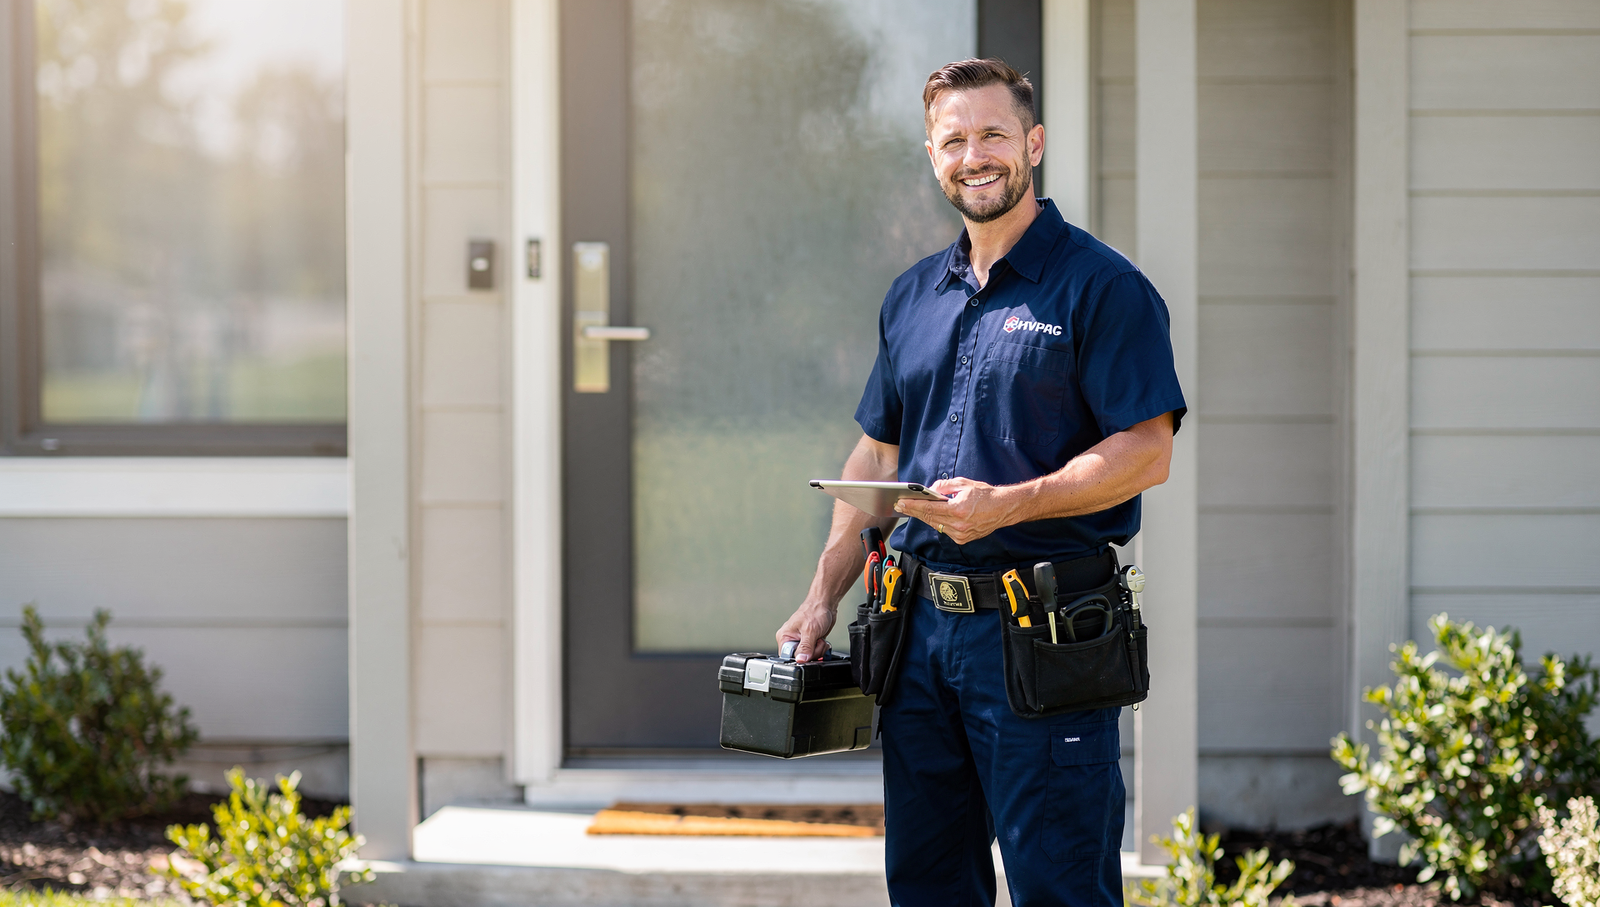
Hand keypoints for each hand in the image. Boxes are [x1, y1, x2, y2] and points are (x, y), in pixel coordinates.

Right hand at [776, 600, 836, 662]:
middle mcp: (791, 640)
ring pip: (809, 657)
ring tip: (819, 639)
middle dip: (812, 652)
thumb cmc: (814, 611)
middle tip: (816, 641)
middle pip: (800, 658)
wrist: (826, 604)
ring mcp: (801, 642)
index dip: (799, 657)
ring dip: (818, 650)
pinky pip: (816, 653)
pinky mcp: (810, 643)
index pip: (788, 657)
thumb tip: (800, 660)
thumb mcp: (810, 630)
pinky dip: (821, 648)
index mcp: (784, 636)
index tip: (808, 652)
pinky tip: (822, 641)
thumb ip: (805, 647)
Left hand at [894, 477, 1015, 544]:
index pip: (929, 508)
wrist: (1004, 508)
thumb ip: (943, 486)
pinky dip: (937, 522)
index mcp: (958, 510)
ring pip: (935, 525)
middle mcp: (959, 525)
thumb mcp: (963, 484)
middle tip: (901, 506)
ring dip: (924, 517)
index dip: (913, 506)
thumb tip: (929, 491)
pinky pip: (944, 530)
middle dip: (913, 511)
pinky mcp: (963, 539)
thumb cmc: (986, 495)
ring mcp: (960, 534)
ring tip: (912, 510)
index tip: (901, 503)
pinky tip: (929, 516)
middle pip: (929, 518)